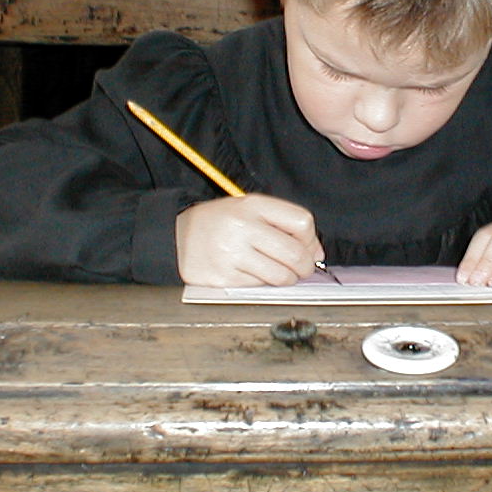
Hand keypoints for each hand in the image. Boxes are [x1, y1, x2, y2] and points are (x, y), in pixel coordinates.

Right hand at [175, 194, 323, 286]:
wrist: (175, 238)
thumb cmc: (218, 224)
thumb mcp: (248, 210)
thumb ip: (283, 224)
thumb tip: (316, 253)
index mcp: (252, 205)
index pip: (301, 222)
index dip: (311, 240)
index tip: (309, 248)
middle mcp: (243, 227)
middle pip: (295, 253)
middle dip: (305, 266)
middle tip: (302, 269)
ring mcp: (232, 254)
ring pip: (281, 275)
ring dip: (289, 279)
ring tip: (281, 275)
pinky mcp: (223, 277)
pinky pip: (260, 286)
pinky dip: (265, 285)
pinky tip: (257, 275)